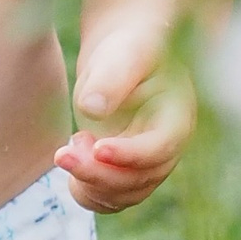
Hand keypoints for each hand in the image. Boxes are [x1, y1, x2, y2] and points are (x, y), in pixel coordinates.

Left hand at [56, 0, 195, 214]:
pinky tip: (70, 160)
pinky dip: (88, 191)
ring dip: (92, 184)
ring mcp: (145, 160)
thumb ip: (112, 77)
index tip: (96, 146)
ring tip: (66, 151)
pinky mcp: (124, 166)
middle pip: (140, 180)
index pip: (159, 149)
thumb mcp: (125, 52)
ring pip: (125, 194)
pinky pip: (110, 196)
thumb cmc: (131, 43)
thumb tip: (91, 108)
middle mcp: (166, 146)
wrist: (125, 50)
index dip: (129, 155)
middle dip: (100, 173)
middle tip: (64, 152)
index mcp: (177, 118)